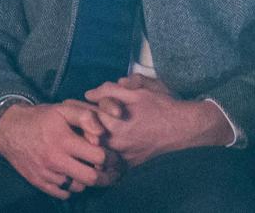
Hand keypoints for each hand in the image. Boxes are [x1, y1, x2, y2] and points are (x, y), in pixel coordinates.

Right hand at [0, 101, 118, 199]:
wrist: (9, 130)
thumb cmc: (41, 117)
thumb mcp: (63, 109)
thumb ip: (86, 117)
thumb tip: (102, 133)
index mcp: (65, 141)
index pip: (98, 157)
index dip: (111, 156)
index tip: (114, 154)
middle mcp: (56, 161)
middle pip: (90, 178)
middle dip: (105, 175)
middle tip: (111, 170)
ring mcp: (46, 174)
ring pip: (78, 187)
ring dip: (88, 180)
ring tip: (92, 170)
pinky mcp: (38, 182)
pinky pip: (62, 193)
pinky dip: (72, 187)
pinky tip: (75, 175)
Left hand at [85, 74, 232, 165]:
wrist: (183, 129)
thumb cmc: (162, 106)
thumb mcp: (138, 91)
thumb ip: (111, 90)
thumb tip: (88, 94)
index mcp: (114, 122)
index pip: (86, 116)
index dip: (78, 108)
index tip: (71, 105)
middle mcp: (115, 142)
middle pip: (87, 134)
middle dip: (82, 125)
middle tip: (77, 116)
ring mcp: (121, 155)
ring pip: (96, 148)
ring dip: (91, 139)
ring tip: (89, 131)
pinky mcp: (128, 164)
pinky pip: (109, 160)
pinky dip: (104, 152)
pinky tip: (106, 144)